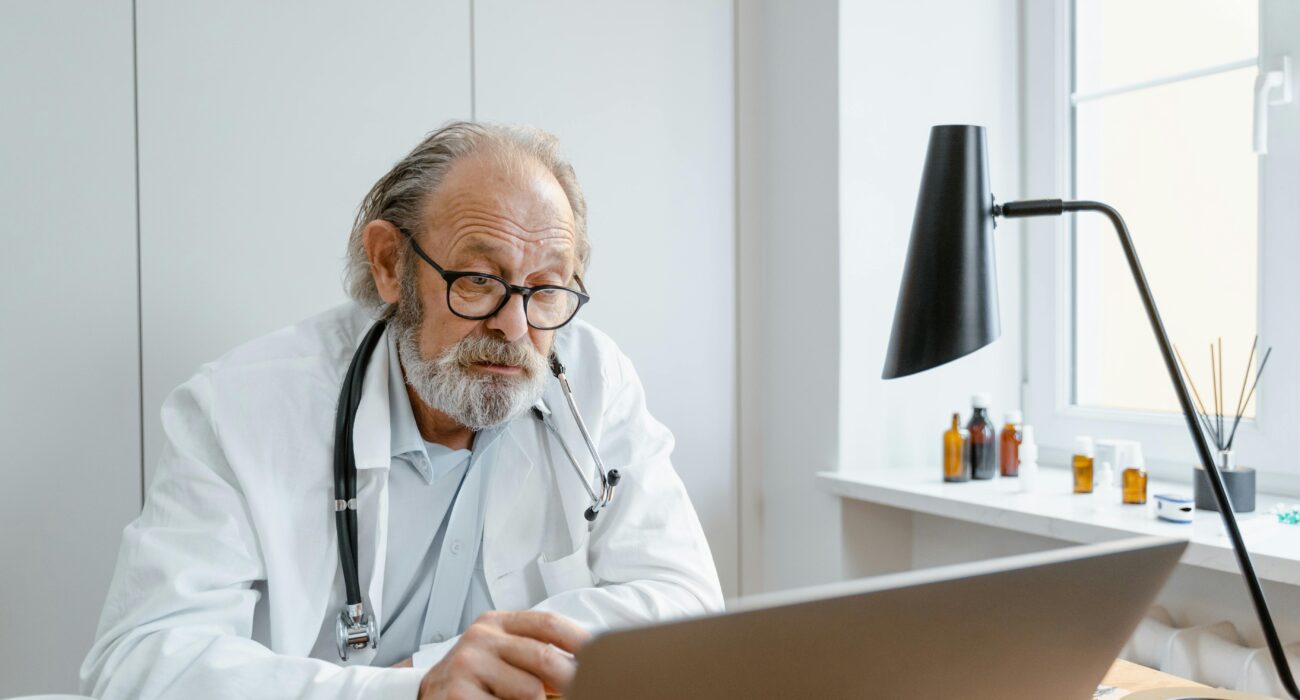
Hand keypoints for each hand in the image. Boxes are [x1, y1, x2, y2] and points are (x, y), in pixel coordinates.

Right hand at [417, 610, 590, 698]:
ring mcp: (467, 665)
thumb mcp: (501, 656)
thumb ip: (535, 654)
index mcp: (496, 623)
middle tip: (587, 690)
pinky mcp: (458, 694)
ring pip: (531, 691)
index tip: (604, 656)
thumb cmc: (473, 679)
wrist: (426, 696)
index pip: (548, 624)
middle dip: (572, 680)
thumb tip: (585, 665)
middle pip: (544, 657)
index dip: (580, 640)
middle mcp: (480, 638)